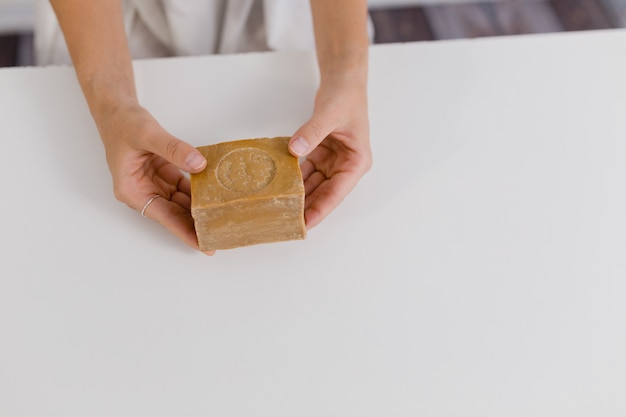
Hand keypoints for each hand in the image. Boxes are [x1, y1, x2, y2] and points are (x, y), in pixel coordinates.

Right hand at [94, 102, 213, 253]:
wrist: (117, 110)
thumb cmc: (123, 123)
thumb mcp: (148, 134)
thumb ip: (174, 149)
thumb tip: (198, 164)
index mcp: (132, 191)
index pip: (164, 217)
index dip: (185, 231)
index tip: (203, 245)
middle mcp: (143, 192)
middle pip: (174, 214)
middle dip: (196, 225)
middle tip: (220, 236)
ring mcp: (154, 184)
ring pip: (181, 203)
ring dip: (199, 209)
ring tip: (222, 219)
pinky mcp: (164, 175)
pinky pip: (184, 188)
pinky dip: (199, 191)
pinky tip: (215, 195)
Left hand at [289, 77, 371, 228]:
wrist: (343, 82)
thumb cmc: (346, 97)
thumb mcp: (330, 114)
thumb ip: (313, 132)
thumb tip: (295, 148)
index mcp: (357, 162)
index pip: (337, 192)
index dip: (321, 209)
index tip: (306, 223)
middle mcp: (346, 166)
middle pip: (325, 193)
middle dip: (308, 207)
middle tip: (288, 222)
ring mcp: (333, 161)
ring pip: (314, 185)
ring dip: (300, 195)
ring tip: (282, 209)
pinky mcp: (322, 154)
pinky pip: (306, 171)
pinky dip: (295, 178)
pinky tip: (280, 186)